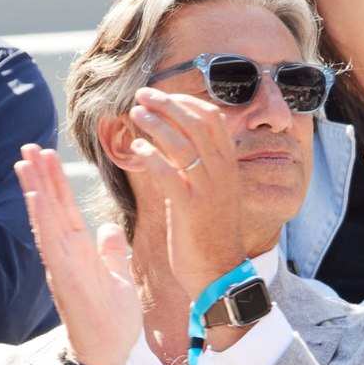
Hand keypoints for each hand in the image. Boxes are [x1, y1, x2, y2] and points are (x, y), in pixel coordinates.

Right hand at [15, 145, 140, 364]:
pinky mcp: (63, 276)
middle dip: (41, 175)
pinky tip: (35, 194)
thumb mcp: (118, 278)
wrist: (107, 356)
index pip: (65, 210)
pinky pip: (50, 242)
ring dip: (36, 188)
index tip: (48, 156)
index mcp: (79, 252)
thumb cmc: (111, 322)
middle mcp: (65, 254)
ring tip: (25, 159)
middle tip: (29, 144)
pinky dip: (42, 217)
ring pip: (46, 218)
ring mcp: (61, 264)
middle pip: (51, 207)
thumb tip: (108, 229)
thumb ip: (111, 253)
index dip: (57, 182)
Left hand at [127, 87, 246, 298]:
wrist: (219, 269)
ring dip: (155, 124)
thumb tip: (174, 141)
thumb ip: (197, 164)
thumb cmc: (209, 230)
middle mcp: (221, 170)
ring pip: (181, 142)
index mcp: (228, 163)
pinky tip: (136, 149)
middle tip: (142, 95)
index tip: (160, 95)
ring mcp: (207, 188)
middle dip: (166, 103)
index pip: (210, 117)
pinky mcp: (190, 207)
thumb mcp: (210, 189)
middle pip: (195, 122)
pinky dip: (150, 156)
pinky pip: (168, 173)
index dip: (184, 101)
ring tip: (135, 115)